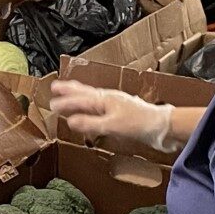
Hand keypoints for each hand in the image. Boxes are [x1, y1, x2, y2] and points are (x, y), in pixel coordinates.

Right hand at [50, 79, 177, 151]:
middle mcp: (109, 99)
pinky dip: (91, 108)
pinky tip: (93, 112)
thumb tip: (70, 121)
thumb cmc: (139, 124)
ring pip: (92, 98)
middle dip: (70, 90)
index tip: (51, 102)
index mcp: (104, 100)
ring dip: (79, 97)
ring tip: (71, 96)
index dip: (65, 101)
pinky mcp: (122, 113)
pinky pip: (100, 108)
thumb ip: (90, 123)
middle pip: (85, 93)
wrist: (163, 127)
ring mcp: (116, 105)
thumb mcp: (111, 126)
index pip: (79, 100)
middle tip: (55, 86)